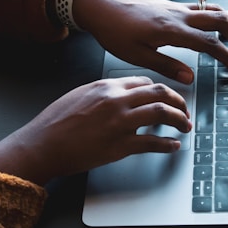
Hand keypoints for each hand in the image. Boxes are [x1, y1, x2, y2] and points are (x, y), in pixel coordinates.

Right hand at [0, 76, 191, 184]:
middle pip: (160, 93)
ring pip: (162, 113)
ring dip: (179, 119)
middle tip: (184, 110)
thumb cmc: (56, 121)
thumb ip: (105, 92)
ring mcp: (120, 122)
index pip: (145, 82)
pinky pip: (152, 143)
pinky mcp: (120, 146)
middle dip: (178, 101)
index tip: (166, 98)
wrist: (42, 144)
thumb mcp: (80, 94)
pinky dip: (167, 144)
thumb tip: (124, 94)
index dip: (160, 90)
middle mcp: (117, 100)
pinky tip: (173, 146)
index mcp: (107, 86)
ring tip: (185, 126)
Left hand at [74, 0, 227, 83]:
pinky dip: (217, 17)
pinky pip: (202, 8)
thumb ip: (166, 66)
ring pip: (214, 10)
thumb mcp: (137, 55)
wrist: (101, 5)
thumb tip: (191, 77)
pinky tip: (215, 29)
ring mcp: (177, 7)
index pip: (210, 43)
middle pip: (222, 20)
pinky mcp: (172, 5)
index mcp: (172, 30)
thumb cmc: (114, 31)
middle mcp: (179, 15)